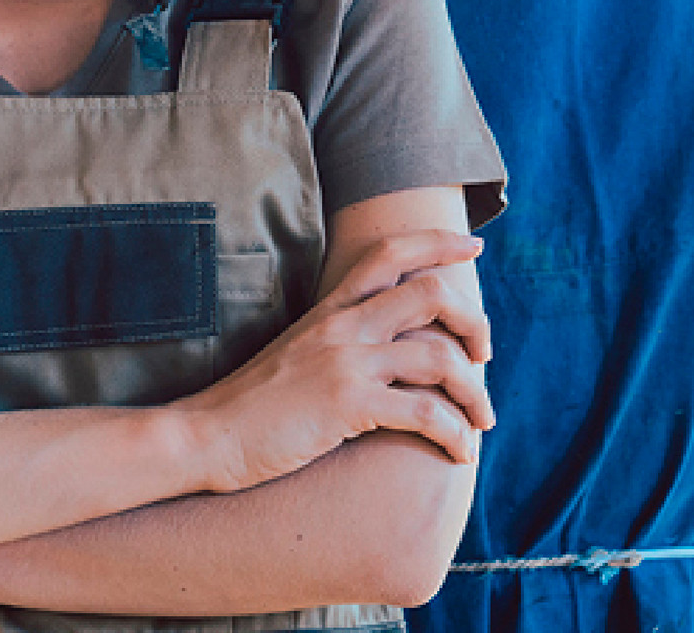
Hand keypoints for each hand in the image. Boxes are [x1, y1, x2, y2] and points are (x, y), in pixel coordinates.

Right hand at [179, 228, 492, 491]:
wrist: (209, 434)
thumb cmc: (257, 402)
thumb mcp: (301, 350)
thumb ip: (343, 336)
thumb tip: (394, 341)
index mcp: (332, 307)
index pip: (391, 252)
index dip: (438, 241)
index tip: (473, 247)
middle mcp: (343, 324)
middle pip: (431, 292)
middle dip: (474, 321)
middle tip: (484, 354)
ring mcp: (345, 361)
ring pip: (438, 357)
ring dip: (474, 390)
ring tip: (482, 420)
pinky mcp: (346, 404)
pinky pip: (423, 413)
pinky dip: (454, 433)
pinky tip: (459, 451)